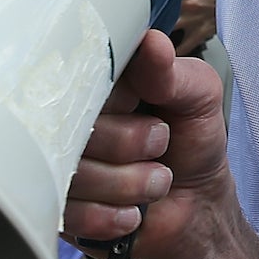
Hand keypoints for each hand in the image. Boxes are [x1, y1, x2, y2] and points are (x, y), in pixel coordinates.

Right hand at [67, 29, 232, 258]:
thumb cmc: (192, 142)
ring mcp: (62, 164)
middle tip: (159, 144)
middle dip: (128, 143)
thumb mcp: (198, 97)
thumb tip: (152, 42)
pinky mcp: (61, 207)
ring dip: (128, 184)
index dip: (116, 97)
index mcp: (100, 84)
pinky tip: (135, 210)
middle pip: (72, 126)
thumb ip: (172, 73)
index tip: (140, 104)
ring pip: (73, 173)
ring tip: (156, 180)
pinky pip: (70, 212)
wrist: (196, 205)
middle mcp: (73, 120)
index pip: (80, 76)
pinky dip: (112, 215)